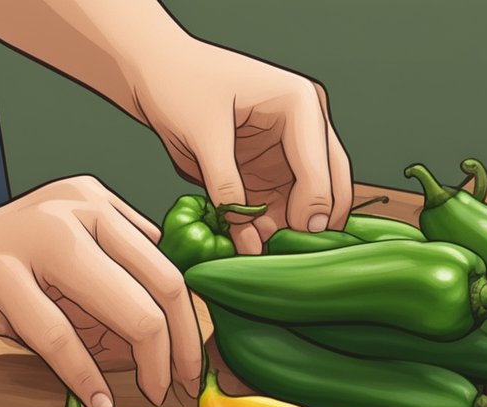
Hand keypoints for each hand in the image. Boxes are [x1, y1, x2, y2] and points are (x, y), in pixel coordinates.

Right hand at [0, 176, 201, 406]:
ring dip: (144, 364)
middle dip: (177, 348)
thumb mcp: (82, 242)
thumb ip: (127, 265)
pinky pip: (57, 336)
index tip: (194, 364)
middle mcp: (77, 212)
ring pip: (119, 309)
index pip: (166, 269)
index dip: (189, 325)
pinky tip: (101, 399)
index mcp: (99, 204)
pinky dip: (85, 376)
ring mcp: (38, 239)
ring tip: (151, 392)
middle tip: (179, 385)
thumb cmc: (27, 253)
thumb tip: (181, 324)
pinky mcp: (1, 275)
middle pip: (156, 288)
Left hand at [132, 40, 353, 253]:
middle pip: (330, 183)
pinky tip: (248, 242)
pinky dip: (268, 227)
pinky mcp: (270, 170)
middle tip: (293, 252)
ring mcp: (290, 150)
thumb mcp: (202, 133)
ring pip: (307, 202)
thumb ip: (225, 183)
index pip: (320, 165)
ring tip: (260, 250)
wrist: (156, 73)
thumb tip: (245, 231)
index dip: (314, 205)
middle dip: (314, 221)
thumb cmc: (180, 82)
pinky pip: (280, 207)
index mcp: (300, 104)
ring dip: (288, 228)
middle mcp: (305, 126)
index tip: (299, 235)